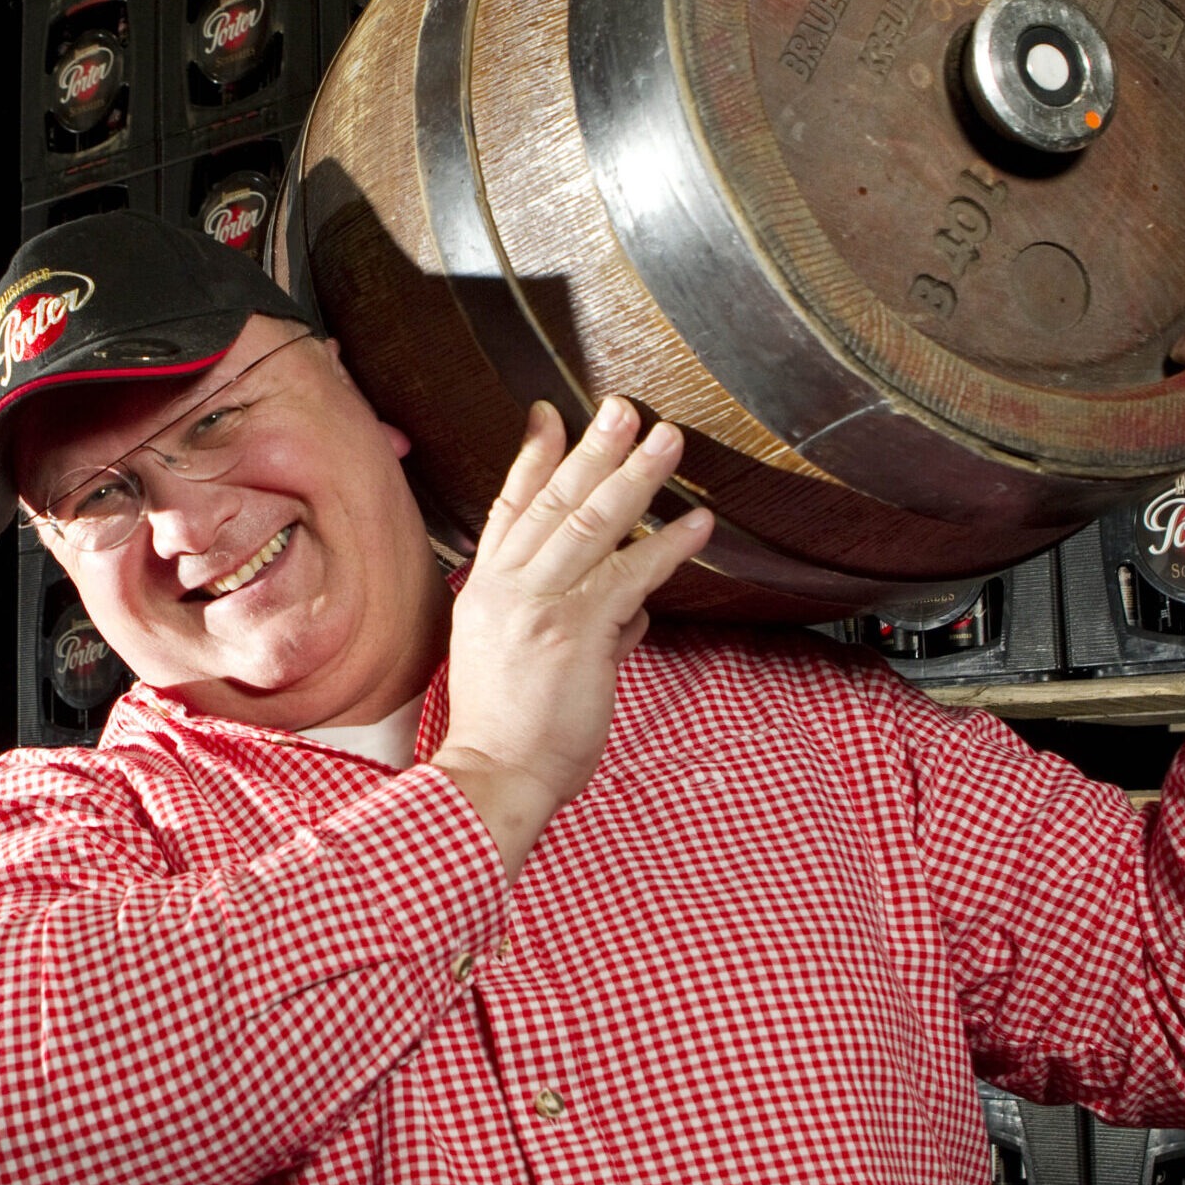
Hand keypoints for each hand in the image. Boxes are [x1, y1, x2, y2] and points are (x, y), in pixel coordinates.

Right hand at [431, 396, 713, 880]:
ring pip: (590, 523)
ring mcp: (540, 605)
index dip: (532, 458)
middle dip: (591, 449)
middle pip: (552, 500)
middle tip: (622, 408)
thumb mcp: (518, 661)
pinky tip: (698, 526)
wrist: (492, 775)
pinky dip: (667, 549)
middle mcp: (507, 586)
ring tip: (668, 441)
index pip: (508, 507)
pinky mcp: (576, 632)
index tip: (549, 415)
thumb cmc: (507, 730)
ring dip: (634, 477)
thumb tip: (626, 612)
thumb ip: (574, 624)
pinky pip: (629, 576)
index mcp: (487, 589)